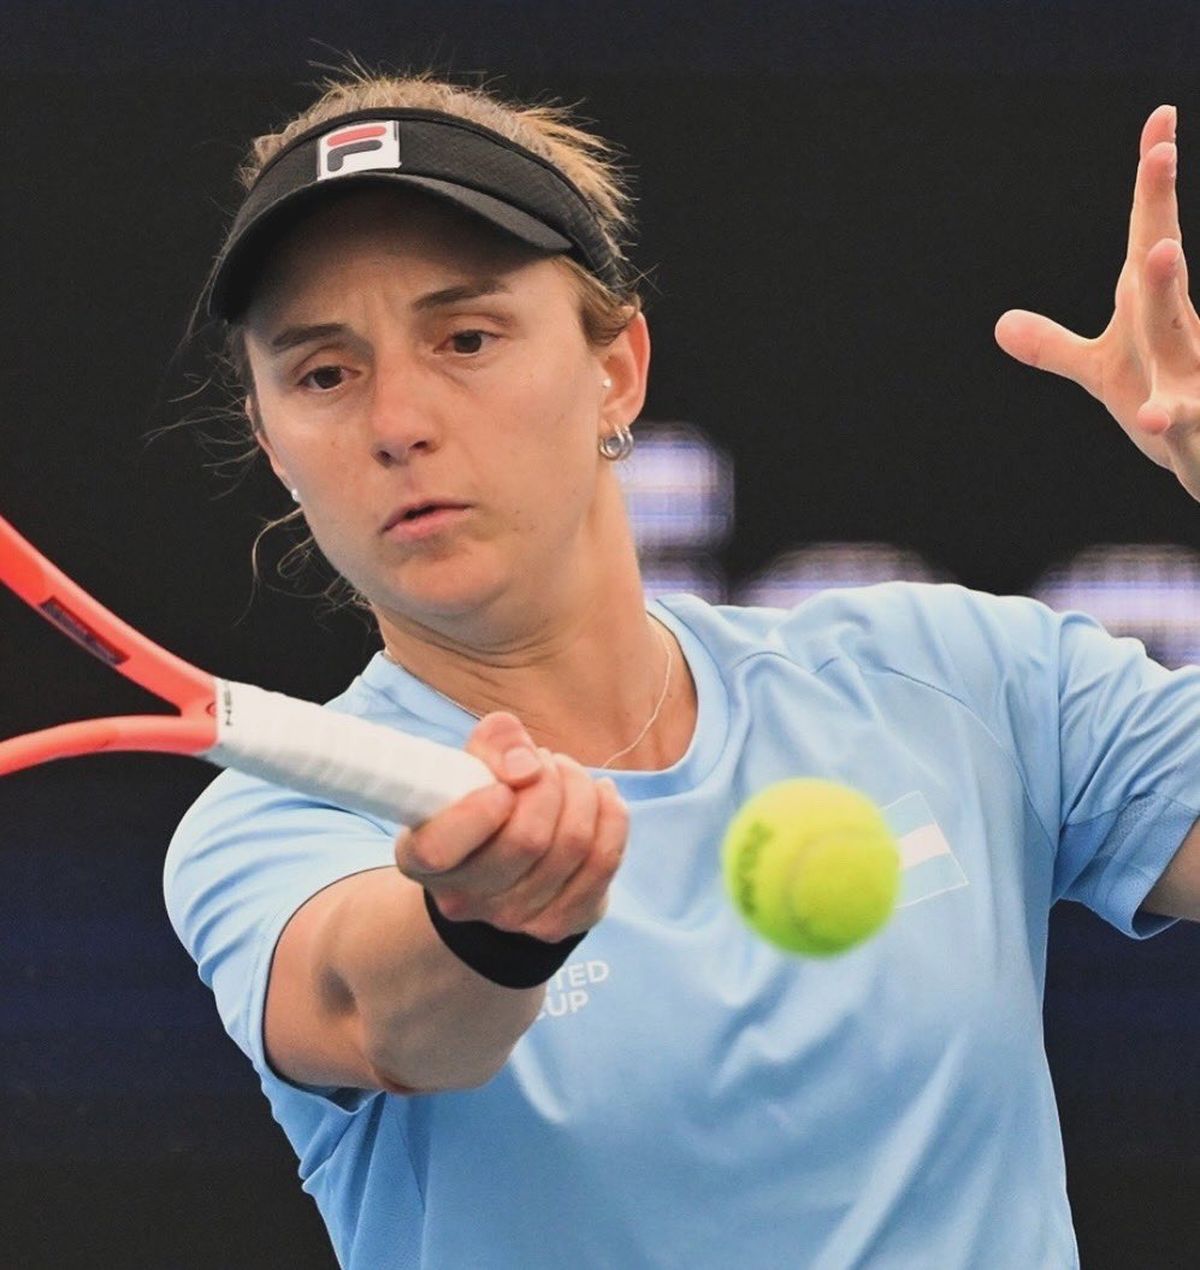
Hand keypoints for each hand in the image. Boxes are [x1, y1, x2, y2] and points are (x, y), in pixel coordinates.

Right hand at [395, 712, 628, 942]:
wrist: (501, 867)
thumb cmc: (481, 799)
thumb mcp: (472, 761)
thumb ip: (494, 742)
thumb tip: (529, 767)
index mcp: (421, 858)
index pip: (440, 849)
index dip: (478, 812)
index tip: (502, 787)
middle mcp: (463, 899)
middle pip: (528, 839)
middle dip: (550, 782)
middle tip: (544, 763)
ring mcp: (514, 918)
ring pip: (573, 844)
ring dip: (581, 791)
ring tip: (567, 774)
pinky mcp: (562, 922)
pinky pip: (604, 861)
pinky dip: (612, 816)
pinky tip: (600, 796)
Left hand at [995, 104, 1199, 499]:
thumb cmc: (1162, 402)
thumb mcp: (1100, 373)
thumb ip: (1054, 347)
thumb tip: (1002, 324)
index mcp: (1152, 310)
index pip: (1147, 238)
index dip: (1150, 184)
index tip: (1159, 117)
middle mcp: (1175, 331)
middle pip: (1161, 266)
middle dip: (1157, 213)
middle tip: (1158, 153)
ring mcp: (1190, 375)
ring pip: (1177, 330)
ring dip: (1166, 290)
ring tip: (1159, 249)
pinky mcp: (1192, 424)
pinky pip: (1183, 419)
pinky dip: (1170, 417)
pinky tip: (1155, 418)